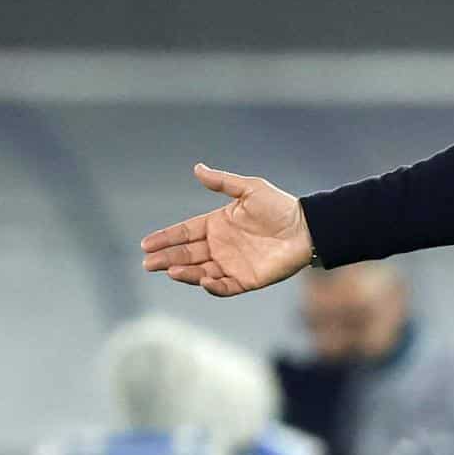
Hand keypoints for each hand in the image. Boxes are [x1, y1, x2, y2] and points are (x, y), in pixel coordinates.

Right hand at [141, 163, 313, 296]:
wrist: (307, 227)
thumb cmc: (280, 206)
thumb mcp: (250, 189)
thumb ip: (223, 182)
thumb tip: (197, 168)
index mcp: (217, 225)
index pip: (184, 233)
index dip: (165, 238)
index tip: (146, 244)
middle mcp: (220, 246)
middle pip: (186, 254)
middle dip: (166, 258)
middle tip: (148, 263)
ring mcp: (232, 264)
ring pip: (200, 271)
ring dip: (185, 272)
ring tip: (170, 269)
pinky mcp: (247, 279)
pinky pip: (225, 286)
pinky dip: (213, 286)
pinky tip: (203, 280)